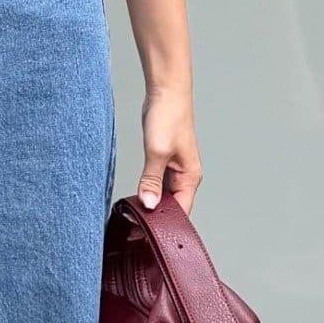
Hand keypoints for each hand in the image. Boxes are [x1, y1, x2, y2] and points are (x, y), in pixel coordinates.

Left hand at [138, 85, 201, 214]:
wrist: (166, 91)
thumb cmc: (169, 116)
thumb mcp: (157, 152)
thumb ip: (151, 181)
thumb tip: (149, 205)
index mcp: (190, 177)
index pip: (181, 211)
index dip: (165, 222)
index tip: (147, 231)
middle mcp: (185, 175)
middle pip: (171, 205)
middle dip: (155, 213)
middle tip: (135, 224)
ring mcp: (174, 168)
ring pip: (162, 194)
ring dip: (150, 200)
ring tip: (133, 211)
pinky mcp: (163, 160)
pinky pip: (155, 181)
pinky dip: (146, 188)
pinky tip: (135, 193)